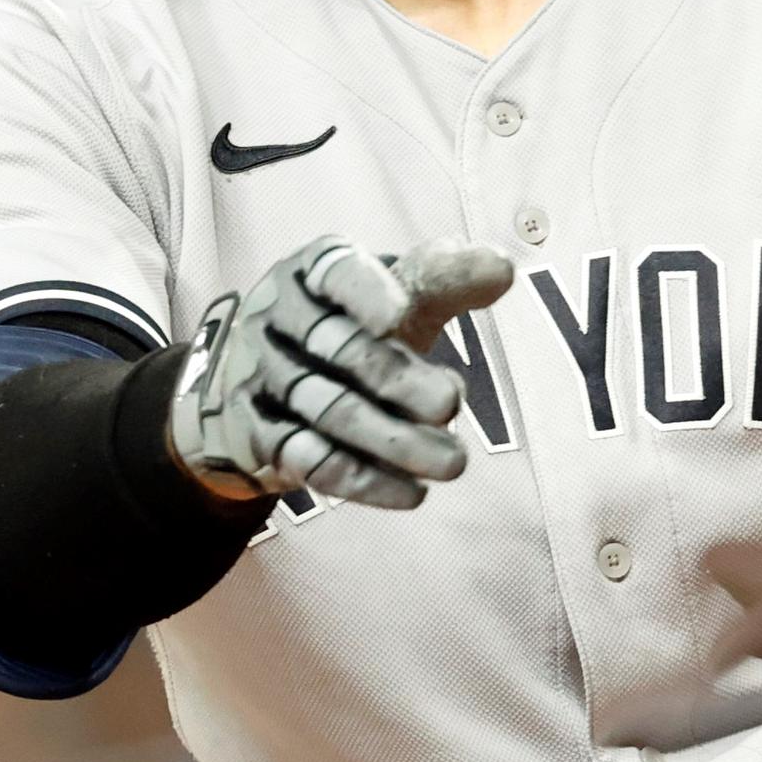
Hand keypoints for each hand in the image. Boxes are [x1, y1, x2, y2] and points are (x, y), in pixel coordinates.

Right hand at [167, 236, 514, 509]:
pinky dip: (364, 480)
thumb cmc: (351, 327)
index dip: (365, 292)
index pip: (336, 272)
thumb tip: (503, 268)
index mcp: (314, 271)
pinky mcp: (257, 434)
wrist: (265, 384)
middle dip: (398, 379)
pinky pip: (310, 460)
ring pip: (329, 409)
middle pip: (338, 347)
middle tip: (452, 404)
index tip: (400, 315)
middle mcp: (279, 317)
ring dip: (394, 440)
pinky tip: (412, 493)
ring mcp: (262, 376)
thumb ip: (446, 279)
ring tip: (453, 462)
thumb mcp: (396, 294)